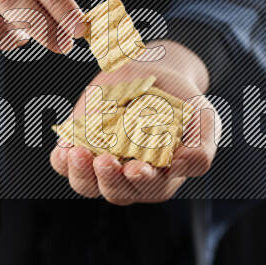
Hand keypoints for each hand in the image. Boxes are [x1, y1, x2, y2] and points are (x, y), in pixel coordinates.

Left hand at [50, 41, 220, 204]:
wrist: (156, 73)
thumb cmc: (183, 103)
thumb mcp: (204, 122)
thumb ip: (201, 151)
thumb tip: (181, 166)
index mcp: (161, 178)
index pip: (149, 189)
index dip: (142, 181)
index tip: (136, 168)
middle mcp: (128, 177)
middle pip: (115, 191)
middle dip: (108, 178)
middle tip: (104, 160)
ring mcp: (102, 163)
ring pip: (86, 183)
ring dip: (80, 172)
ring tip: (78, 153)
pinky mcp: (81, 146)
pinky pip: (64, 164)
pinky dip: (61, 160)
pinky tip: (64, 147)